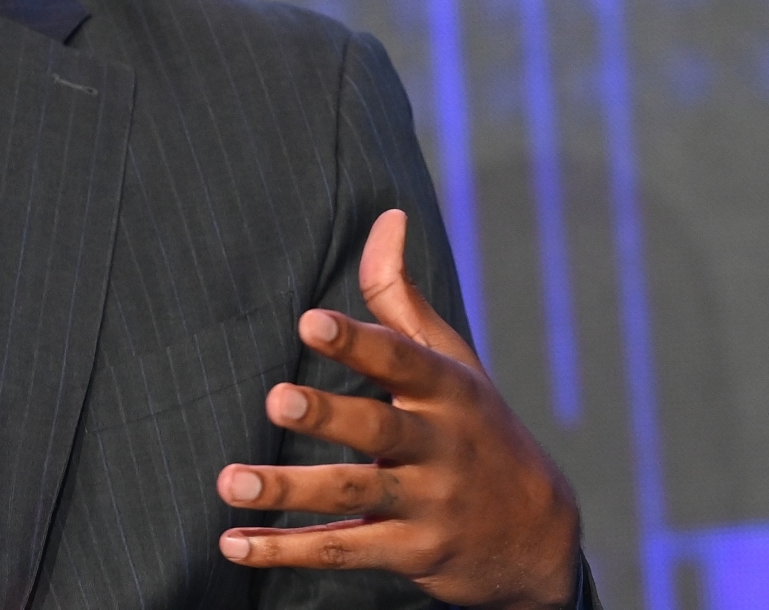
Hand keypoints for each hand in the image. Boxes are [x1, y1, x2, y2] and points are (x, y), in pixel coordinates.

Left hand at [214, 210, 580, 608]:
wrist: (538, 537)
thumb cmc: (476, 427)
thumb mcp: (451, 362)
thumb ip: (402, 296)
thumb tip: (387, 215)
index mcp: (446, 390)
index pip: (401, 360)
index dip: (358, 341)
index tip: (310, 322)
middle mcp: (439, 446)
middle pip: (378, 429)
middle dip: (329, 415)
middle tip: (276, 399)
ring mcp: (426, 503)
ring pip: (352, 496)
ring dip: (287, 491)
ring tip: (230, 482)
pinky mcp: (410, 553)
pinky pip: (343, 551)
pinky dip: (286, 549)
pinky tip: (233, 543)